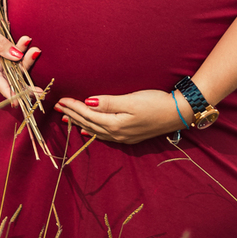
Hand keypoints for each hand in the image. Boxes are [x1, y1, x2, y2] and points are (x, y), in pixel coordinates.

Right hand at [0, 10, 40, 104]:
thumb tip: (17, 56)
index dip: (9, 92)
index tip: (20, 103)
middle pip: (10, 77)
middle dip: (26, 76)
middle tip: (41, 85)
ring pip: (14, 68)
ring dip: (26, 60)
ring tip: (35, 49)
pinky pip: (13, 59)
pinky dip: (21, 51)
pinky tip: (27, 42)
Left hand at [54, 88, 182, 145]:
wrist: (178, 113)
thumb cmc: (156, 103)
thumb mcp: (132, 100)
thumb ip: (109, 103)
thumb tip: (88, 102)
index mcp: (115, 124)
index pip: (88, 114)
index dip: (73, 107)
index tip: (61, 100)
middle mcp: (117, 134)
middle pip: (88, 124)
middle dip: (72, 115)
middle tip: (57, 108)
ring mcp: (123, 137)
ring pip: (94, 130)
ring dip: (80, 123)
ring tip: (66, 119)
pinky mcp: (129, 136)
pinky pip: (104, 135)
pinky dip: (92, 131)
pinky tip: (87, 130)